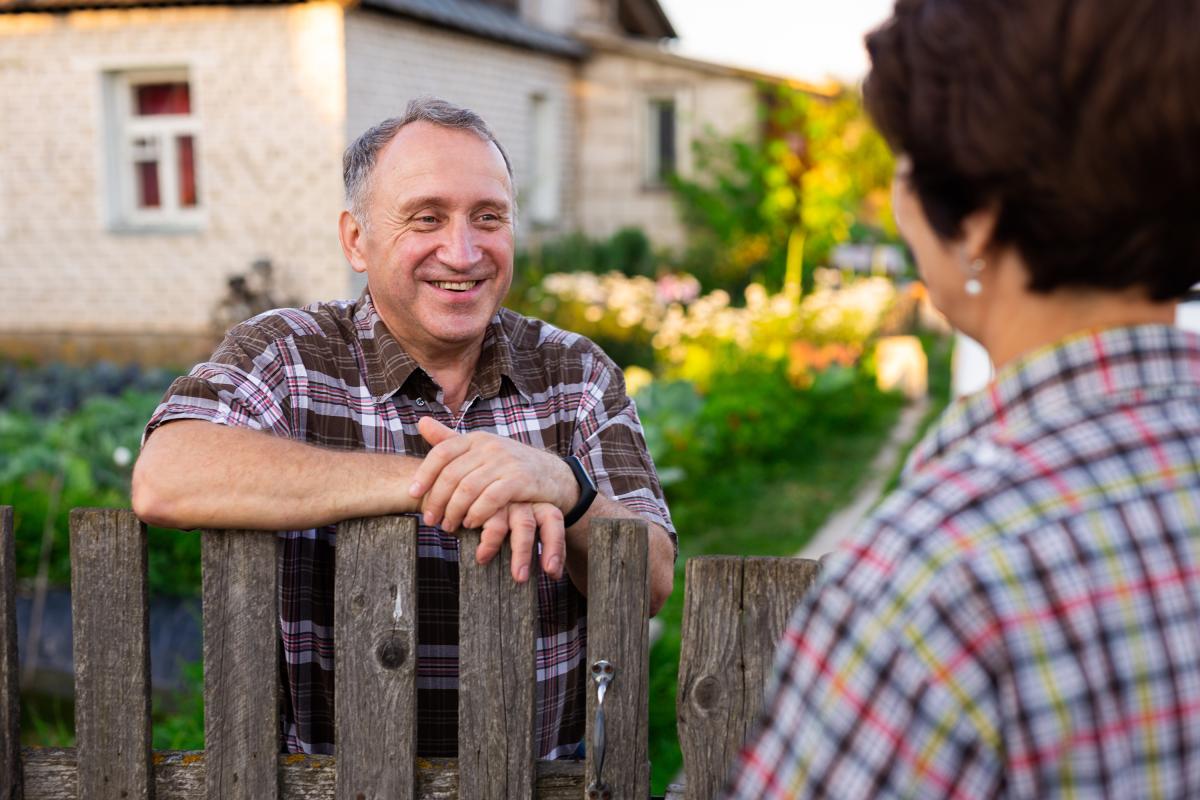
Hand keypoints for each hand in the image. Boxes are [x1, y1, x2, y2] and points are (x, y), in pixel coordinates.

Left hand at [410, 417, 575, 579]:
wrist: (554, 476)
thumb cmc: (511, 466)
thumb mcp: (481, 450)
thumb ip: (451, 440)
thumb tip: (421, 422)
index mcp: (476, 438)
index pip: (442, 452)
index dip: (424, 474)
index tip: (413, 494)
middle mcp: (489, 446)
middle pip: (452, 475)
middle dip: (437, 500)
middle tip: (430, 520)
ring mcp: (506, 461)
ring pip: (468, 488)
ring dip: (454, 511)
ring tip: (449, 526)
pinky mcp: (520, 479)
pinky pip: (491, 498)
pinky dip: (477, 513)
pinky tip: (472, 524)